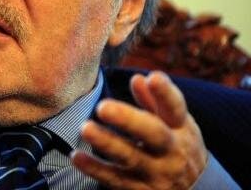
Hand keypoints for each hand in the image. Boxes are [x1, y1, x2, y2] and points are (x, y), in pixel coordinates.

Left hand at [71, 71, 207, 188]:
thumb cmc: (178, 144)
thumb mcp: (176, 123)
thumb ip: (155, 101)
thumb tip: (137, 78)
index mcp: (181, 129)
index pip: (175, 108)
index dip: (165, 93)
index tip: (154, 78)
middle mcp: (171, 151)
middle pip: (153, 134)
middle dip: (128, 120)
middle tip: (102, 107)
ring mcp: (156, 174)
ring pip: (130, 158)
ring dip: (106, 143)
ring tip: (85, 128)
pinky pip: (115, 181)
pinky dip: (95, 169)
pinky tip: (77, 156)